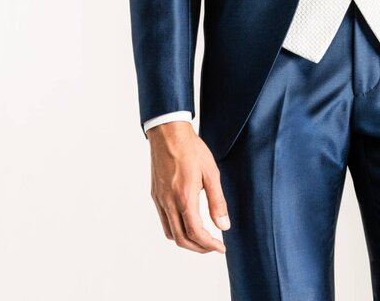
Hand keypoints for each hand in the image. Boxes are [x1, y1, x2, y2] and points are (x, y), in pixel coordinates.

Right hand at [147, 121, 229, 252]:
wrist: (168, 132)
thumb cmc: (191, 149)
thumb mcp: (211, 173)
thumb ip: (217, 201)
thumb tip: (224, 225)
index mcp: (184, 197)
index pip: (196, 233)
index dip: (209, 245)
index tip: (220, 247)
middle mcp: (169, 202)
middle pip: (181, 239)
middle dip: (199, 248)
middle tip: (213, 246)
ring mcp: (160, 200)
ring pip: (170, 233)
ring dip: (186, 241)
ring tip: (201, 237)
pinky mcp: (155, 195)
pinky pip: (164, 221)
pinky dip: (176, 229)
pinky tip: (187, 222)